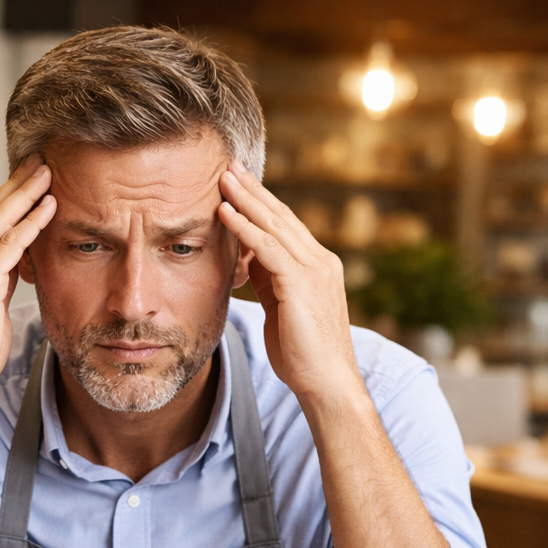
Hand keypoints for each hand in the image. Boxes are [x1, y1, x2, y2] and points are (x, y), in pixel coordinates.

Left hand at [218, 161, 361, 406]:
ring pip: (274, 225)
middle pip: (281, 216)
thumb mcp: (282, 310)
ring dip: (245, 199)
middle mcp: (320, 261)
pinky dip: (244, 227)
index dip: (261, 202)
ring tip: (221, 177)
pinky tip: (224, 212)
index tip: (238, 183)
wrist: (326, 383)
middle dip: (253, 189)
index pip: (286, 226)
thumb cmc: (302, 355)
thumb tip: (249, 261)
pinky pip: (268, 248)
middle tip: (228, 165)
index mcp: (317, 267)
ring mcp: (314, 270)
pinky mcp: (301, 283)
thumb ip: (270, 282)